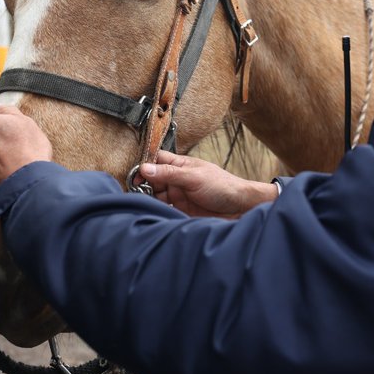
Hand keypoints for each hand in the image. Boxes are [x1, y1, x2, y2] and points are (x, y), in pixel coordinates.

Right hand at [139, 150, 277, 218]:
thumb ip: (169, 173)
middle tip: (134, 193)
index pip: (157, 160)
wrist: (240, 207)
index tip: (133, 175)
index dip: (144, 166)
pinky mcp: (181, 211)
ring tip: (141, 204)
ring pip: (156, 196)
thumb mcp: (193, 177)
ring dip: (148, 199)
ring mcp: (179, 195)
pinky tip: (152, 213)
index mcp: (180, 165)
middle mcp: (177, 179)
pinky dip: (157, 211)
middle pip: (152, 179)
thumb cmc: (222, 186)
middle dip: (142, 185)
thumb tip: (144, 168)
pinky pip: (164, 210)